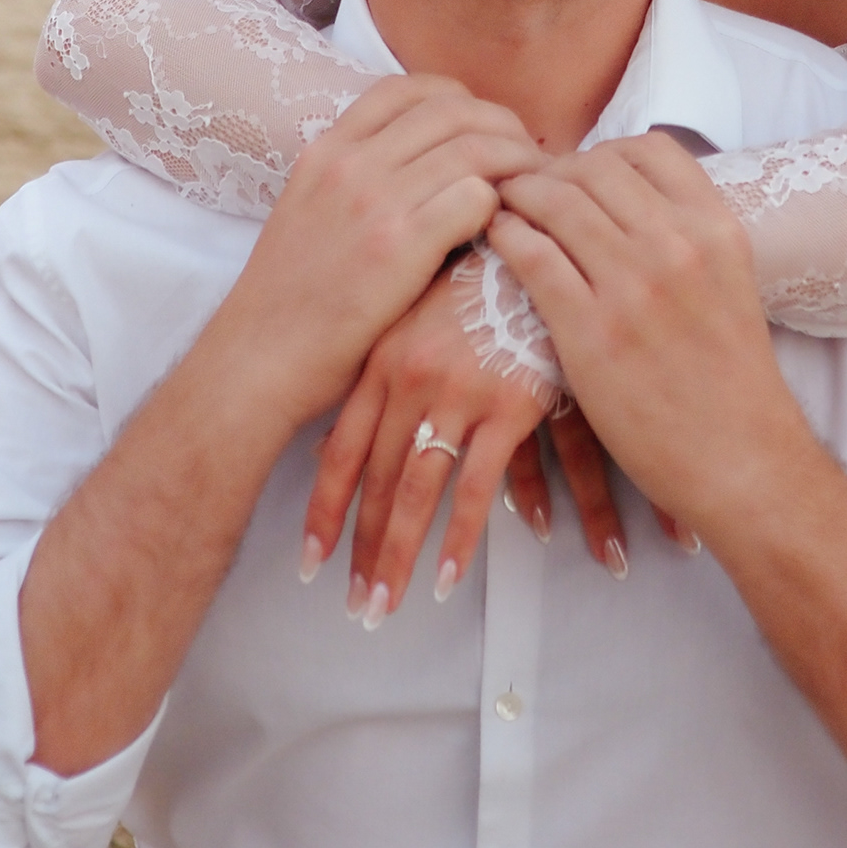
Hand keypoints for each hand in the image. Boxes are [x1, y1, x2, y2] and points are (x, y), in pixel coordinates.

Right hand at [224, 74, 541, 440]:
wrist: (257, 362)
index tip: (484, 126)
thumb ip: (359, 179)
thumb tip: (425, 165)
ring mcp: (374, 203)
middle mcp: (350, 164)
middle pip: (454, 110)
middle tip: (528, 158)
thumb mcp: (308, 212)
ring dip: (516, 165)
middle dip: (503, 127)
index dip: (459, 98)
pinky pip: (475, 198)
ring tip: (535, 192)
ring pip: (475, 148)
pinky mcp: (400, 249)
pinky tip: (509, 231)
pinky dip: (503, 207)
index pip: (407, 88)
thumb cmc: (289, 302)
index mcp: (326, 151)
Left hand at [303, 264, 628, 623]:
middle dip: (361, 549)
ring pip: (417, 491)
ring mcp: (458, 390)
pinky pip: (477, 486)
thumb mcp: (413, 319)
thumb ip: (377, 382)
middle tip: (353, 606)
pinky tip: (445, 577)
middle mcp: (411, 377)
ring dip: (398, 556)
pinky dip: (460, 538)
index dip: (324, 510)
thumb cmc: (475, 283)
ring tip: (384, 606)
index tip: (310, 561)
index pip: (341, 448)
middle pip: (376, 481)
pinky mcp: (509, 403)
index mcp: (382, 358)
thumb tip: (327, 440)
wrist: (536, 240)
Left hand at [489, 135, 810, 545]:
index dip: (603, 153)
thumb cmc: (730, 375)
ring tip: (507, 206)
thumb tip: (625, 192)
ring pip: (557, 201)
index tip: (580, 174)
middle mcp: (678, 245)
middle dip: (555, 171)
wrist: (741, 459)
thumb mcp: (729, 279)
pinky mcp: (590, 331)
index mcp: (716, 226)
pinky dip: (508, 235)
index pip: (648, 148)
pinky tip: (500, 239)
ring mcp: (632, 287)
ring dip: (521, 195)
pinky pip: (532, 254)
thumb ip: (686, 231)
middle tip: (531, 188)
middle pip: (594, 168)